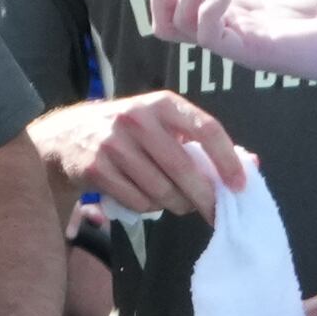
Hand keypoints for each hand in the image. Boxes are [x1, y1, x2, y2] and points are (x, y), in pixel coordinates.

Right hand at [24, 88, 246, 220]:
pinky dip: (148, 207)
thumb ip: (203, 143)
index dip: (226, 160)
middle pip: (183, 168)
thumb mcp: (163, 125)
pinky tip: (146, 199)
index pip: (206, 129)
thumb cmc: (128, 132)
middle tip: (212, 211)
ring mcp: (112, 144)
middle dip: (203, 196)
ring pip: (160, 190)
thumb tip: (251, 165)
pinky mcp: (95, 169)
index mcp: (162, 104)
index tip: (239, 185)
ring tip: (174, 202)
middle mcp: (136, 119)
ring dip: (174, 204)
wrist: (65, 137)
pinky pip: (137, 201)